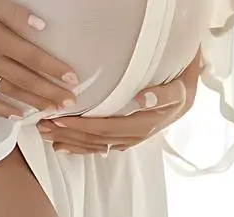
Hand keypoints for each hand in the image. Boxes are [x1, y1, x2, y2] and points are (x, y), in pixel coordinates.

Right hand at [0, 0, 82, 118]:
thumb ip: (16, 14)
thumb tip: (42, 27)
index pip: (34, 57)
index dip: (55, 69)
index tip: (73, 79)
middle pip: (26, 79)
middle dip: (50, 92)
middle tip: (70, 102)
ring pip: (8, 92)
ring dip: (32, 102)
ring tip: (51, 110)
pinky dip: (0, 110)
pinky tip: (16, 116)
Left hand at [38, 55, 202, 155]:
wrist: (189, 96)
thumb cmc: (180, 84)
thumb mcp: (178, 87)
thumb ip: (162, 94)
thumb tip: (142, 97)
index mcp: (144, 124)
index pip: (107, 127)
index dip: (83, 125)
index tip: (61, 118)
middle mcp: (135, 135)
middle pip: (96, 139)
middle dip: (68, 133)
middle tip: (44, 125)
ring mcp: (129, 139)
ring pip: (95, 145)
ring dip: (69, 141)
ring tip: (46, 134)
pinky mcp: (125, 137)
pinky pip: (100, 146)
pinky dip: (80, 147)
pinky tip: (62, 146)